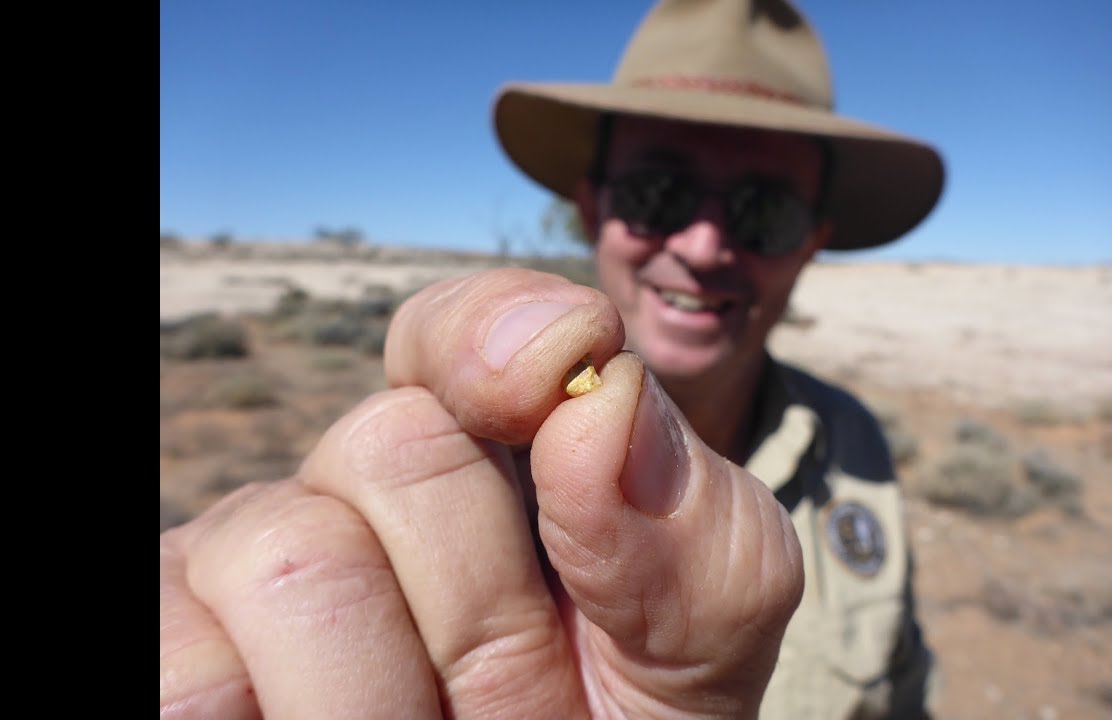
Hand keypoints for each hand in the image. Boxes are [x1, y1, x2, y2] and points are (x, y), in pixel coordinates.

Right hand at [160, 269, 803, 718]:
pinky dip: (262, 716)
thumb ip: (690, 517)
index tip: (543, 394)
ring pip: (289, 555)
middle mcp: (369, 488)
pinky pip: (185, 661)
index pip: (466, 327)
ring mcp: (265, 568)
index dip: (495, 344)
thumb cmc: (637, 715)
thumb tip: (597, 400)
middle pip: (389, 446)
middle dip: (481, 598)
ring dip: (391, 693)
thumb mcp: (707, 624)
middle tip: (517, 688)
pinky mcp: (191, 653)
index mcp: (498, 446)